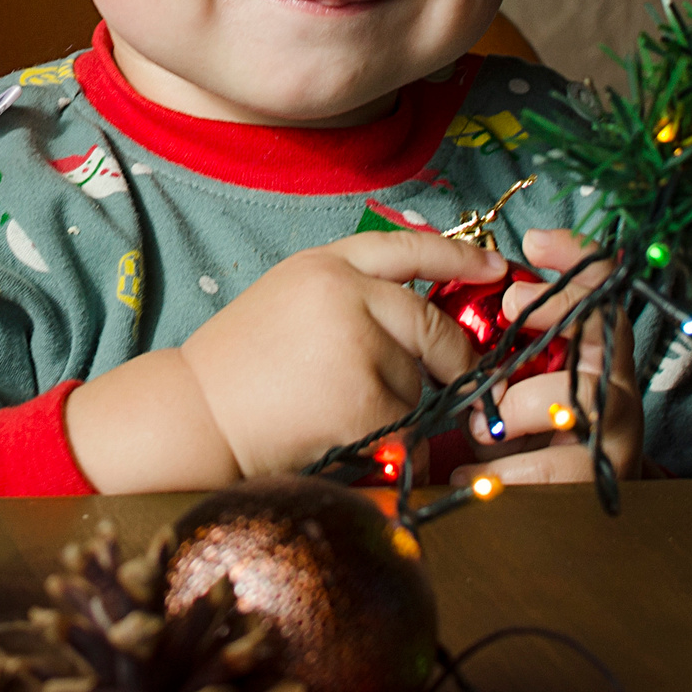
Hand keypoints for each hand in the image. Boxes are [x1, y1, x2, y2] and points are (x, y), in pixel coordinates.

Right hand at [178, 228, 496, 478]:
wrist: (195, 414)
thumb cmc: (237, 368)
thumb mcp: (288, 299)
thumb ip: (348, 295)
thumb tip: (420, 320)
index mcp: (324, 265)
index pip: (407, 249)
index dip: (458, 258)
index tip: (496, 268)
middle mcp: (345, 294)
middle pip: (429, 321)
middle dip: (454, 356)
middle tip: (460, 377)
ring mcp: (357, 345)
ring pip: (418, 380)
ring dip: (400, 406)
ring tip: (339, 413)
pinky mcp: (363, 400)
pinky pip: (407, 426)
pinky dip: (392, 443)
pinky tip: (347, 440)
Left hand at [461, 228, 641, 484]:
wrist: (564, 516)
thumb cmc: (526, 438)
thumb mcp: (513, 384)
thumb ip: (497, 350)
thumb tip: (442, 304)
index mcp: (594, 354)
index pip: (600, 291)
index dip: (577, 260)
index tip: (535, 240)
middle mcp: (614, 385)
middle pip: (603, 329)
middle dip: (557, 309)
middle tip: (511, 307)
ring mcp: (615, 432)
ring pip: (576, 398)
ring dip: (518, 406)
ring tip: (479, 425)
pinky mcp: (599, 479)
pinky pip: (555, 468)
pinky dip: (502, 472)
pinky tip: (468, 474)